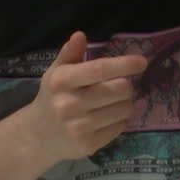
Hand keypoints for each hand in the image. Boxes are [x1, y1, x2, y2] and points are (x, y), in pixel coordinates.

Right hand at [24, 32, 146, 162]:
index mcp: (62, 81)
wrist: (37, 137)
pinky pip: (121, 126)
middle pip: (120, 89)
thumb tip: (80, 35)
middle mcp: (69, 104)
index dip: (124, 64)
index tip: (142, 62)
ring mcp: (78, 127)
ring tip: (110, 103)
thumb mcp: (57, 73)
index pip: (99, 69)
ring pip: (125, 108)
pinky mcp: (88, 145)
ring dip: (125, 103)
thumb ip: (70, 54)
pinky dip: (119, 120)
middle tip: (118, 86)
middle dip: (126, 85)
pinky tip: (104, 119)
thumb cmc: (52, 97)